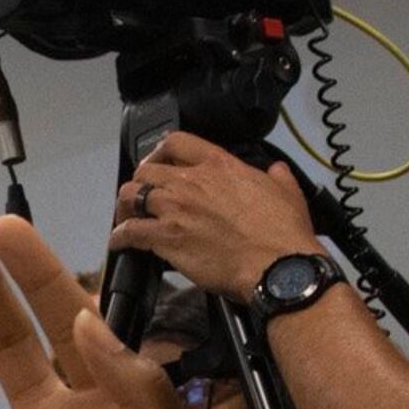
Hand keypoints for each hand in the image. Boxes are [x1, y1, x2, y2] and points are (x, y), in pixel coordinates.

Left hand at [107, 133, 319, 302]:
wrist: (278, 267)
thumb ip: (277, 176)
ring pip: (130, 196)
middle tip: (143, 196)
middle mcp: (191, 182)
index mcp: (219, 165)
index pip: (176, 142)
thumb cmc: (284, 233)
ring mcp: (176, 209)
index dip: (160, 151)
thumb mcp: (288, 192)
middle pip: (146, 170)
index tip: (158, 162)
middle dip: (140, 181)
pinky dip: (120, 237)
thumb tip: (277, 171)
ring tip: (128, 217)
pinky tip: (120, 242)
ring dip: (126, 206)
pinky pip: (130, 232)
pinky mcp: (167, 238)